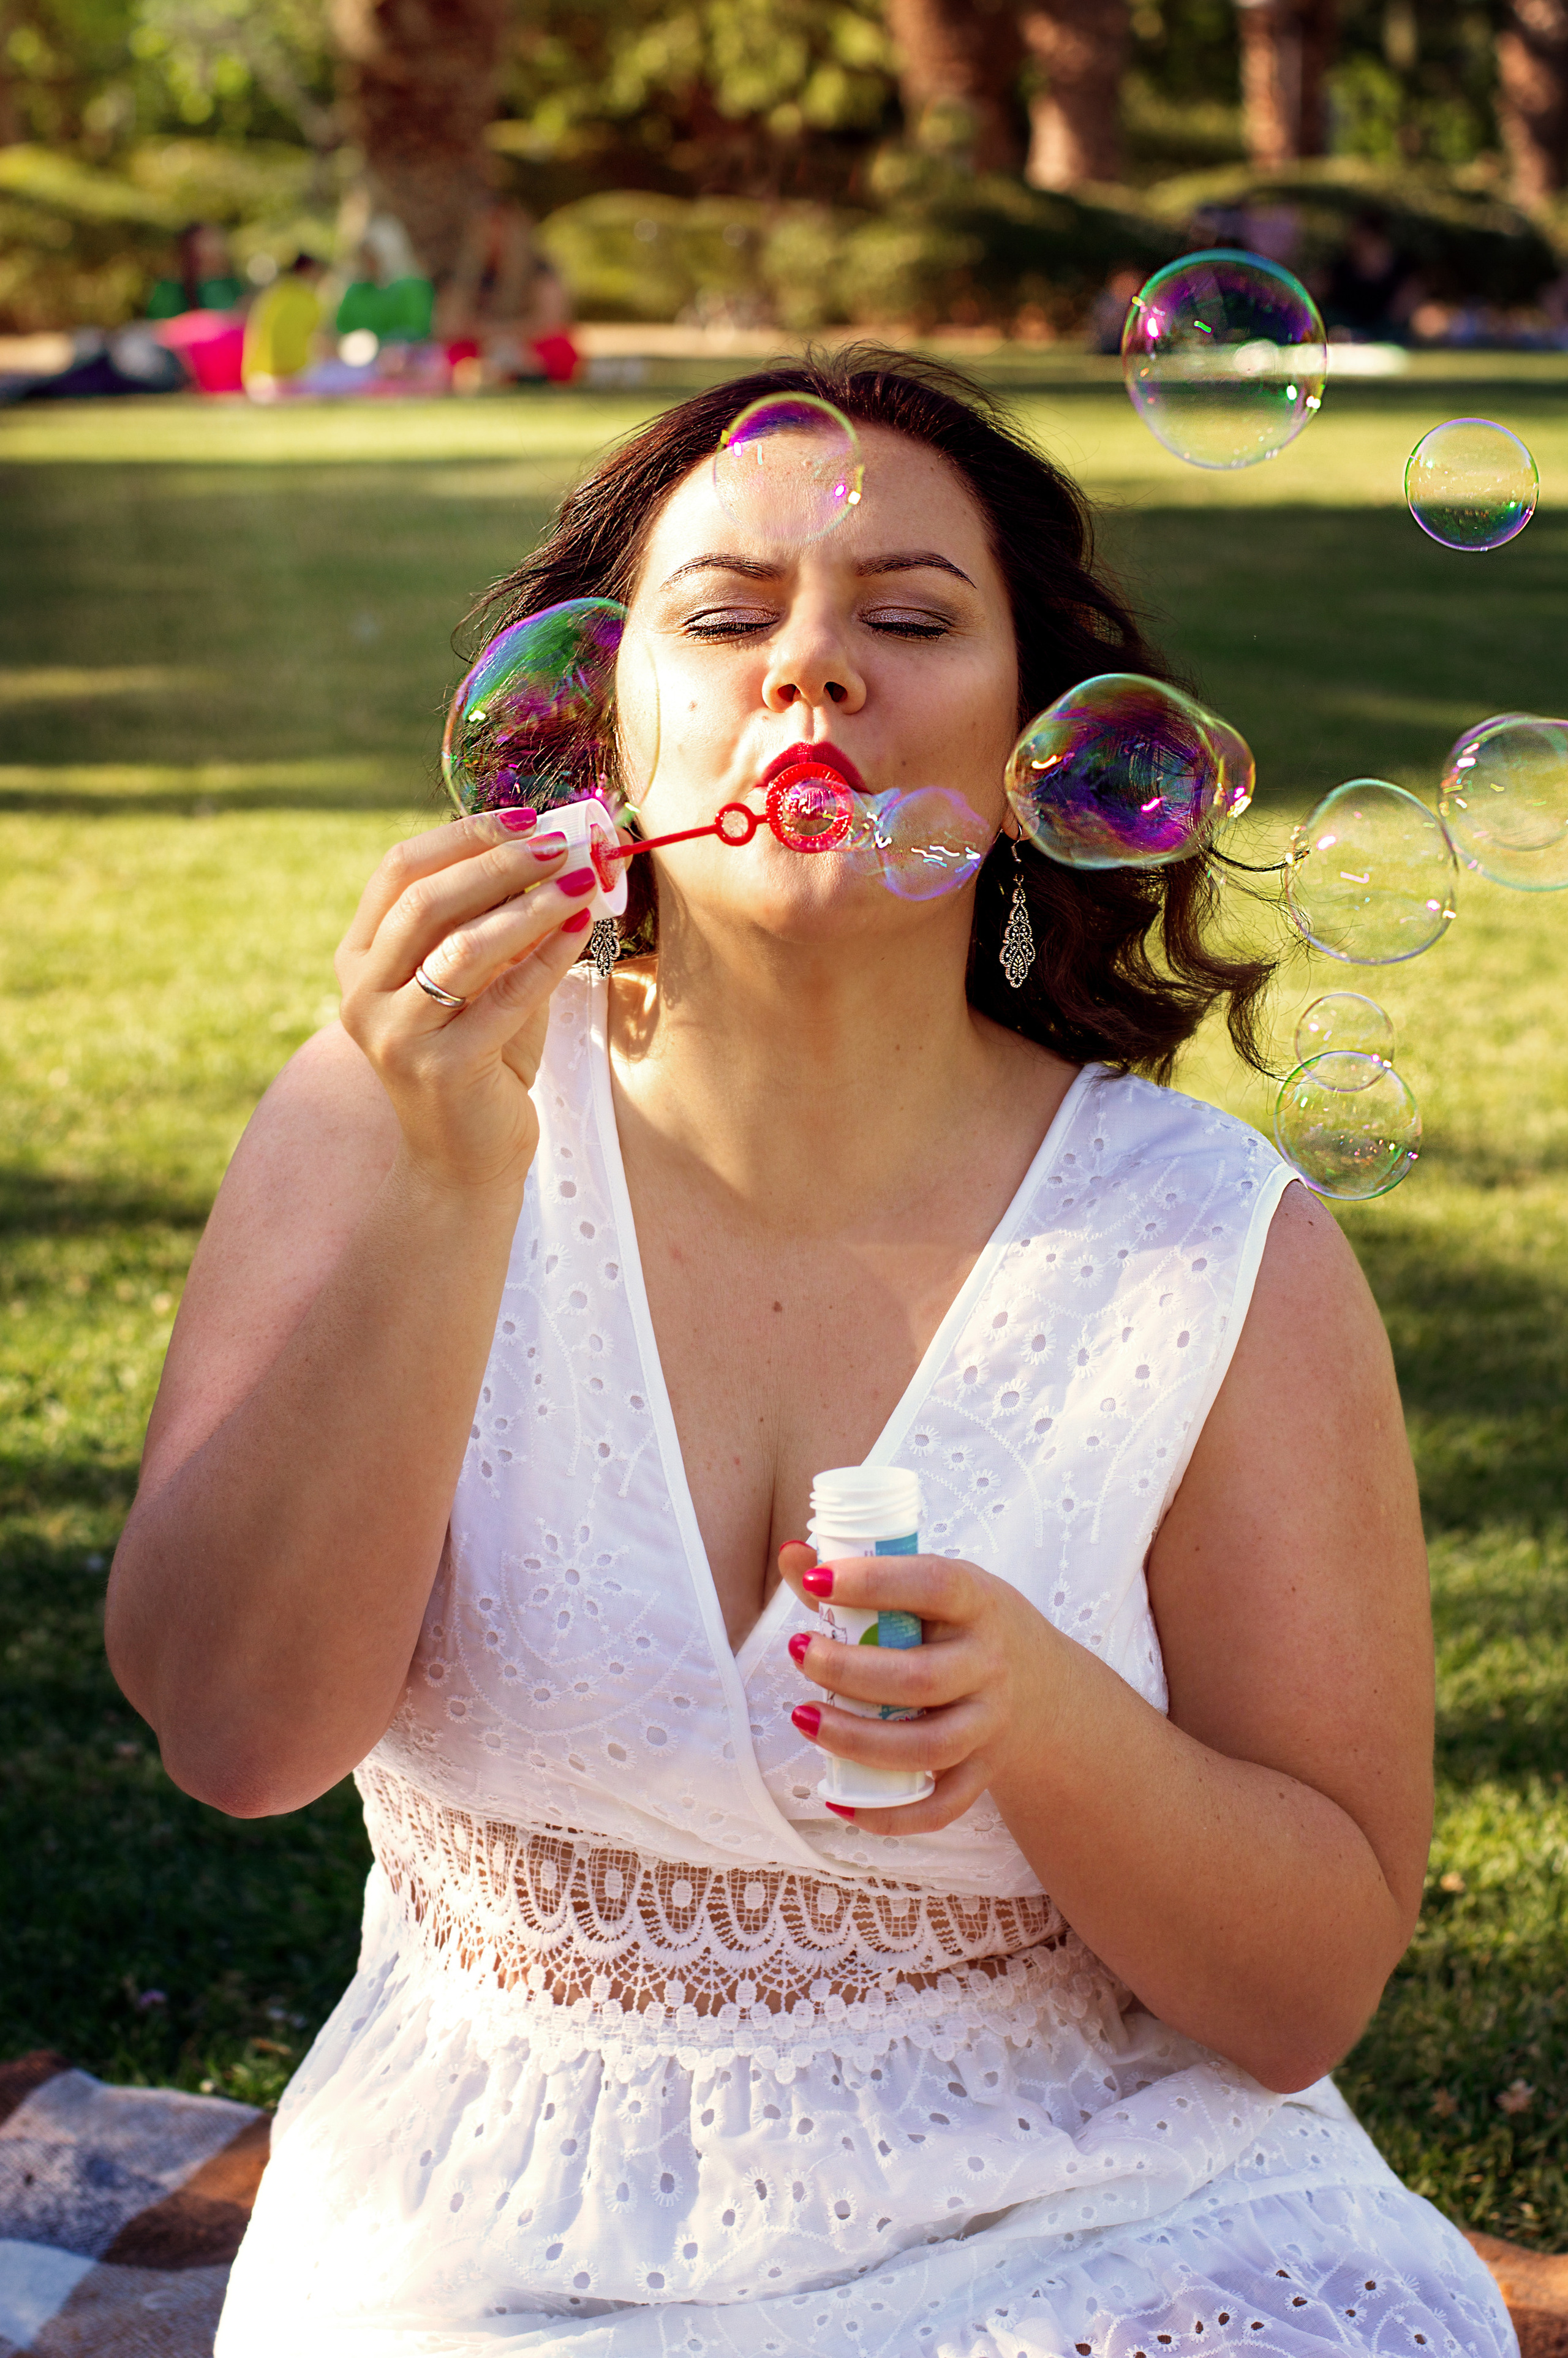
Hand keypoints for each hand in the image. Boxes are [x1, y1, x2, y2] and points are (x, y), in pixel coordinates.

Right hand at [335, 807, 601, 1193]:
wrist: (464, 1159)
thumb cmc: (480, 1057)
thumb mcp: (482, 981)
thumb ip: (500, 924)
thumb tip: (563, 852)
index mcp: (360, 957)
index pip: (400, 871)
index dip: (463, 836)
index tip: (526, 816)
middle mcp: (363, 991)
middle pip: (428, 900)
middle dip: (500, 863)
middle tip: (562, 844)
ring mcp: (395, 1033)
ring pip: (463, 946)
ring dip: (530, 906)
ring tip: (583, 880)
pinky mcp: (440, 1068)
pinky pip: (505, 997)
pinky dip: (548, 958)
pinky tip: (581, 930)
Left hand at [776, 1541, 1075, 1835]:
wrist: (1043, 1688)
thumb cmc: (966, 1627)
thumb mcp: (934, 1589)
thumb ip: (862, 1578)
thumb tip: (792, 1558)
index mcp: (978, 1602)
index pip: (931, 1585)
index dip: (872, 1582)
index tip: (817, 1582)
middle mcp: (990, 1665)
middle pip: (920, 1678)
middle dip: (848, 1670)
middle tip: (800, 1653)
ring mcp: (990, 1724)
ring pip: (927, 1748)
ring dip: (857, 1740)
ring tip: (804, 1718)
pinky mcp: (982, 1772)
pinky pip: (941, 1806)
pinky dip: (890, 1815)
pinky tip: (840, 1801)